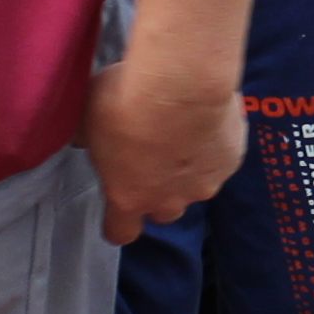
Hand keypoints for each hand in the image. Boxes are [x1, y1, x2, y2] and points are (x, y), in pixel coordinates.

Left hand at [87, 40, 244, 247]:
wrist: (182, 82)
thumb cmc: (126, 100)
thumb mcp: (88, 117)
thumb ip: (86, 137)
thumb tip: (82, 138)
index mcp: (128, 196)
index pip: (121, 231)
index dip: (119, 223)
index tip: (118, 210)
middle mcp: (169, 199)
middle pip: (164, 213)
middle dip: (159, 193)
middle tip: (154, 159)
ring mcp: (205, 183)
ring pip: (197, 186)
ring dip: (189, 167)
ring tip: (185, 132)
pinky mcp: (231, 161)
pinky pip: (221, 159)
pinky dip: (214, 144)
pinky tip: (206, 117)